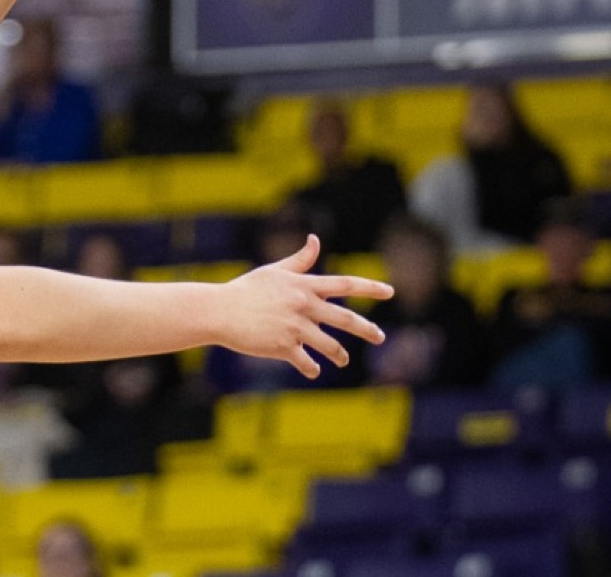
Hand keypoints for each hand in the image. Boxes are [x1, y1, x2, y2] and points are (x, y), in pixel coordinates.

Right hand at [216, 234, 391, 378]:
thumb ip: (300, 260)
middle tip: (380, 337)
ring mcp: (294, 327)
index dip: (369, 287)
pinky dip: (312, 368)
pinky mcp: (283, 346)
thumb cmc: (246, 290)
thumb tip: (316, 240)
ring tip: (342, 359)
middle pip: (345, 318)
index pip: (344, 284)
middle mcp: (303, 305)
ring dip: (339, 355)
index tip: (390, 291)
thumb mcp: (274, 271)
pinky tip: (313, 370)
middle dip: (367, 329)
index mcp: (303, 286)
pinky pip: (306, 362)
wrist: (220, 311)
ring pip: (330, 345)